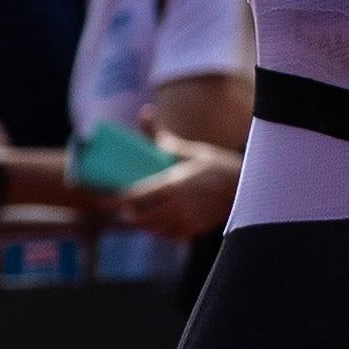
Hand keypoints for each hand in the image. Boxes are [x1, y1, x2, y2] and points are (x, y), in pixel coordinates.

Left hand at [113, 148, 238, 244]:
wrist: (246, 185)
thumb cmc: (216, 165)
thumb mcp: (189, 149)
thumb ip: (163, 137)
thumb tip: (146, 113)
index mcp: (171, 185)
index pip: (134, 196)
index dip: (114, 200)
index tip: (101, 200)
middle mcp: (176, 206)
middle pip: (140, 217)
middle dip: (129, 214)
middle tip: (125, 207)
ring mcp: (186, 219)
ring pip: (154, 229)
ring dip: (144, 224)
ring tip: (141, 216)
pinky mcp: (196, 229)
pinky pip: (171, 235)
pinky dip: (162, 231)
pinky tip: (162, 224)